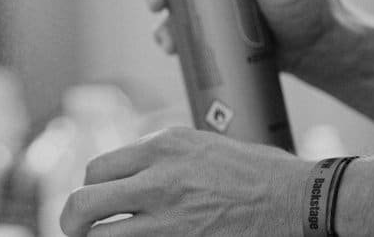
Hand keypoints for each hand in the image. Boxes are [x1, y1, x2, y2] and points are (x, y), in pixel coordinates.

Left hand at [59, 127, 310, 236]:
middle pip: (85, 200)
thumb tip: (131, 172)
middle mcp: (159, 177)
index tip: (95, 203)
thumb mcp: (203, 146)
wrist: (300, 201)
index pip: (98, 169)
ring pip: (102, 235)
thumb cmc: (259, 173)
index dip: (92, 189)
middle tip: (74, 230)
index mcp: (164, 145)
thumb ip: (163, 156)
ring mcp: (169, 216)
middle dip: (73, 220)